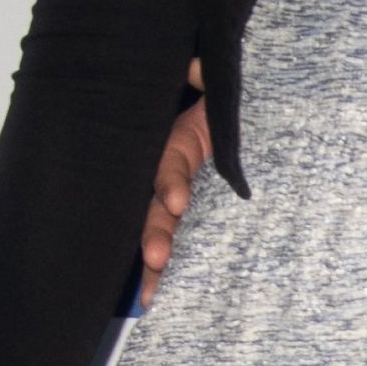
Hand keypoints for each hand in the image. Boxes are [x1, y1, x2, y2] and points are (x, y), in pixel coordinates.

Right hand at [143, 81, 210, 293]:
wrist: (217, 102)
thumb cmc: (210, 95)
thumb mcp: (211, 84)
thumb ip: (204, 78)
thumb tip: (199, 68)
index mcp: (172, 142)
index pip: (168, 164)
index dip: (171, 182)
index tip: (177, 202)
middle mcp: (162, 172)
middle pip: (154, 206)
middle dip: (155, 233)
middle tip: (156, 259)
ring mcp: (168, 193)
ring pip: (155, 228)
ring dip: (152, 258)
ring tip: (150, 289)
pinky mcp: (178, 208)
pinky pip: (167, 238)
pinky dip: (155, 270)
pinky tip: (148, 297)